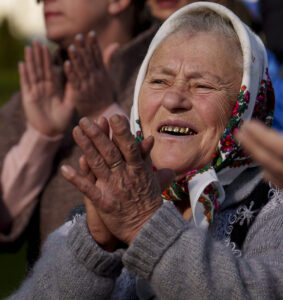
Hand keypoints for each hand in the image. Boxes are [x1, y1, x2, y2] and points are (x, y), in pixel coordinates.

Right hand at [19, 41, 73, 135]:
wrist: (53, 132)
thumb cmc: (63, 120)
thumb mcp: (70, 103)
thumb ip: (72, 91)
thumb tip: (77, 78)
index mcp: (54, 88)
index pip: (51, 70)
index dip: (49, 59)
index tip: (48, 46)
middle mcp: (44, 88)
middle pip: (40, 68)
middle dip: (38, 55)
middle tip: (37, 41)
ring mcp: (35, 92)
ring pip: (33, 73)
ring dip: (30, 61)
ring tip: (29, 48)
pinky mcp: (29, 98)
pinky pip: (26, 84)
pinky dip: (24, 74)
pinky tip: (22, 64)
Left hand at [61, 115, 174, 244]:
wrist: (149, 229)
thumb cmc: (151, 203)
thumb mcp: (154, 180)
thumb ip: (151, 162)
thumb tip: (154, 143)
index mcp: (139, 169)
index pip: (130, 146)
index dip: (121, 131)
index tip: (114, 116)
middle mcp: (126, 176)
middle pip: (110, 151)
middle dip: (97, 134)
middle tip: (85, 119)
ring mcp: (114, 188)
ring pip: (97, 164)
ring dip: (85, 147)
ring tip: (75, 132)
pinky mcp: (104, 202)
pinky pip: (88, 189)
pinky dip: (76, 178)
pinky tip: (65, 168)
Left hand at [65, 31, 118, 117]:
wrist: (102, 113)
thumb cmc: (104, 94)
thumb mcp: (108, 75)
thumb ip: (107, 59)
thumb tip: (115, 44)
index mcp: (102, 73)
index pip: (98, 56)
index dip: (94, 45)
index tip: (90, 34)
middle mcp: (96, 77)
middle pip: (89, 61)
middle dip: (83, 49)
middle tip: (78, 37)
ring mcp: (87, 85)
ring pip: (81, 70)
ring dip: (76, 59)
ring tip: (71, 47)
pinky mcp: (79, 93)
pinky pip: (74, 81)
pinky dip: (70, 73)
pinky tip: (66, 64)